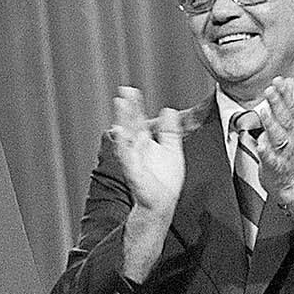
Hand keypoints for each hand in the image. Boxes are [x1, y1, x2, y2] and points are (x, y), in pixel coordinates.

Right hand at [110, 86, 184, 216]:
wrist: (162, 203)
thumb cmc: (164, 181)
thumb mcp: (172, 150)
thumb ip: (170, 131)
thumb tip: (169, 110)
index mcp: (144, 142)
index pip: (137, 119)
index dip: (134, 105)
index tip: (131, 90)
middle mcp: (136, 148)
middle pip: (130, 124)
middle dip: (126, 108)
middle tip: (124, 92)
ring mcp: (133, 159)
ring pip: (125, 136)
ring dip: (122, 120)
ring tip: (121, 105)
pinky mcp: (133, 171)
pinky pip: (127, 156)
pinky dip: (123, 144)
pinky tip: (121, 132)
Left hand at [256, 76, 293, 199]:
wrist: (293, 182)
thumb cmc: (286, 150)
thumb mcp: (288, 125)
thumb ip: (285, 104)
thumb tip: (286, 80)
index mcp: (291, 127)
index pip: (289, 107)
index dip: (285, 93)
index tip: (279, 79)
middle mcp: (290, 137)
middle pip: (284, 119)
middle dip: (278, 103)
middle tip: (270, 89)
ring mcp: (284, 152)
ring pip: (279, 137)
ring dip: (271, 124)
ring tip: (263, 112)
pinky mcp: (276, 166)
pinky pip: (271, 159)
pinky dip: (266, 152)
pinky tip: (260, 146)